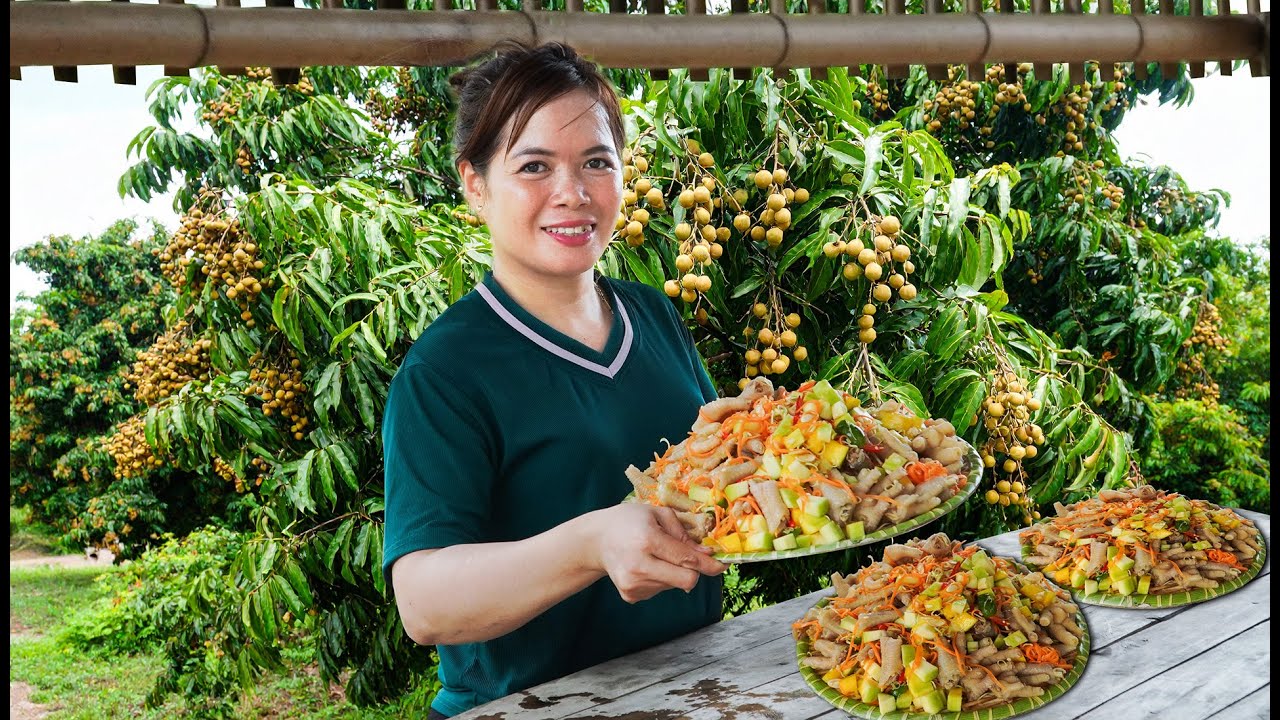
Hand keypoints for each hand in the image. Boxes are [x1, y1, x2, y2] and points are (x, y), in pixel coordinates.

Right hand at [588, 503, 725, 603]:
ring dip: (673, 572)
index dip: (709, 564)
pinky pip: (660, 590)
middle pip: (686, 581)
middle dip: (694, 572)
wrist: (596, 540)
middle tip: (689, 558)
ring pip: (674, 585)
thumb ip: (683, 534)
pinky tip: (645, 565)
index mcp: (647, 540)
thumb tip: (706, 554)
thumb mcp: (657, 514)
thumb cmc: (629, 521)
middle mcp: (639, 566)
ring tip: (654, 555)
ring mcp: (633, 584)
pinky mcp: (630, 595)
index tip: (722, 566)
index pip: (687, 560)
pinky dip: (660, 578)